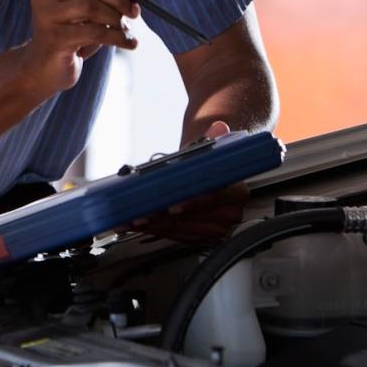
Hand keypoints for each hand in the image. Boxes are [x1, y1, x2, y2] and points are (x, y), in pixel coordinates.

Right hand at [16, 0, 146, 93]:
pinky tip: (128, 43)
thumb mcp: (87, 10)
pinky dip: (117, 37)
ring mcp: (45, 15)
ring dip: (116, 19)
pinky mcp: (54, 37)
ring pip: (91, 7)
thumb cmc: (71, 35)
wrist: (44, 68)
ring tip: (126, 30)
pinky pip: (94, 32)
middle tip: (136, 12)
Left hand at [122, 121, 247, 243]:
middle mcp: (230, 214)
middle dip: (162, 217)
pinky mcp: (200, 237)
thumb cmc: (205, 163)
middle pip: (191, 218)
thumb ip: (210, 141)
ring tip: (130, 218)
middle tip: (138, 214)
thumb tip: (218, 128)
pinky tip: (137, 224)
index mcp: (236, 191)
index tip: (171, 207)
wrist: (209, 175)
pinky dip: (154, 229)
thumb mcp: (205, 150)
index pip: (212, 198)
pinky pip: (175, 235)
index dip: (191, 203)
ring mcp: (216, 229)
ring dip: (153, 225)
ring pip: (180, 229)